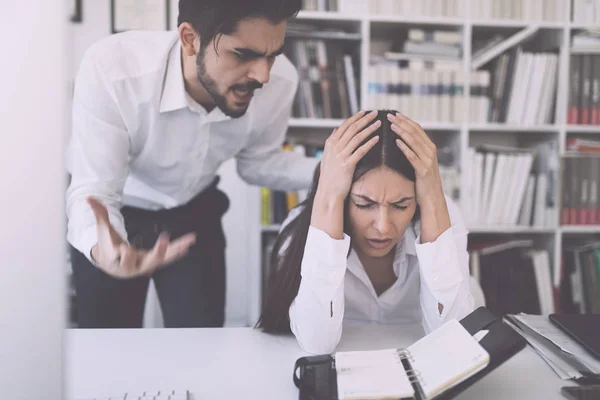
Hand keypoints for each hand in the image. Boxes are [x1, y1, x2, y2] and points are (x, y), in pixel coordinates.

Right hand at [88, 198, 195, 278]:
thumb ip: (98, 214)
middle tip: (164, 239)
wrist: (112, 263)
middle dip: (157, 251)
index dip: (124, 253)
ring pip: (163, 258)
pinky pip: (168, 257)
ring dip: (176, 249)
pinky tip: (188, 243)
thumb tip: (89, 198)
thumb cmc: (107, 246)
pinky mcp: (155, 261)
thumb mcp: (102, 231)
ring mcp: (147, 264)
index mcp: (119, 262)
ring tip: (189, 241)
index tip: (123, 248)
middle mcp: (135, 267)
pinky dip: (178, 250)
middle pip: (148, 262)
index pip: (123, 257)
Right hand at [317, 110, 380, 200]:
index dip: (355, 118)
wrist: (328, 192)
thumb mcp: (327, 157)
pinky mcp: (347, 165)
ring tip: (379, 123)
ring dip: (369, 129)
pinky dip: (369, 143)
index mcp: (330, 144)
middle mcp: (334, 148)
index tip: (364, 112)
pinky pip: (360, 151)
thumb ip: (331, 142)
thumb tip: (335, 129)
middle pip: (352, 129)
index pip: (344, 126)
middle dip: (364, 119)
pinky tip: (377, 139)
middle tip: (375, 113)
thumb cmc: (329, 176)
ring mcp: (340, 156)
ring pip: (357, 137)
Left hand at [388, 112, 449, 242]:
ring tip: (391, 125)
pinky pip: (413, 156)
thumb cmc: (423, 181)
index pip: (417, 129)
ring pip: (414, 142)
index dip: (406, 120)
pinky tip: (396, 141)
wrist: (432, 198)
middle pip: (415, 132)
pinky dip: (405, 147)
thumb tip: (401, 140)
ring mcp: (428, 160)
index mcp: (429, 147)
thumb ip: (413, 151)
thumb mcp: (419, 163)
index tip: (395, 114)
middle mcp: (430, 151)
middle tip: (389, 115)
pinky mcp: (423, 170)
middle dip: (402, 122)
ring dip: (402, 132)